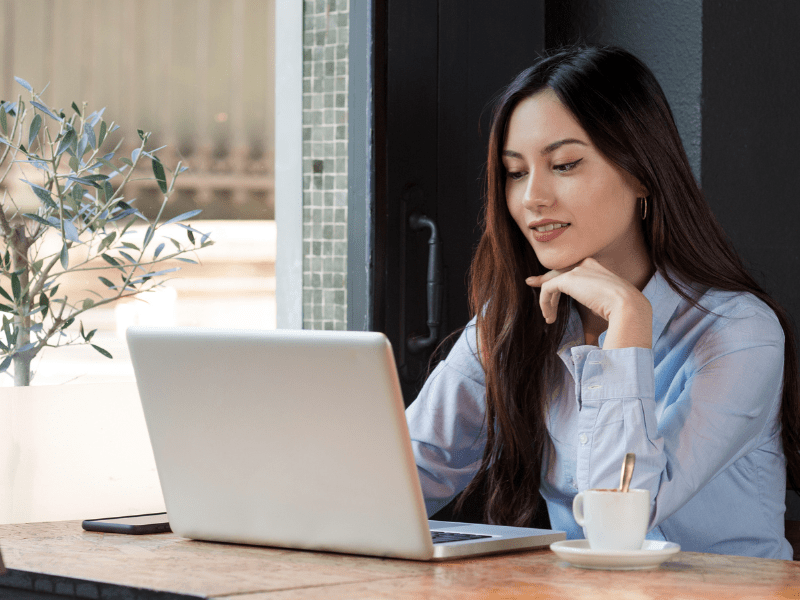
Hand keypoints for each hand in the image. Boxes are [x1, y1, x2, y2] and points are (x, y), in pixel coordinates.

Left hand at [525, 258, 652, 348]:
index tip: (542, 282)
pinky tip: (549, 317)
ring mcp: (578, 270)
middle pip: (559, 271)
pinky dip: (545, 303)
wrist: (629, 308)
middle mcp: (587, 265)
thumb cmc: (621, 315)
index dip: (558, 278)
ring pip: (553, 281)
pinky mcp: (569, 279)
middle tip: (530, 282)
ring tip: (549, 318)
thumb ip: (592, 313)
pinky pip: (548, 289)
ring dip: (547, 301)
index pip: (572, 270)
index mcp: (598, 270)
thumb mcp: (604, 310)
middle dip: (544, 278)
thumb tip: (589, 342)